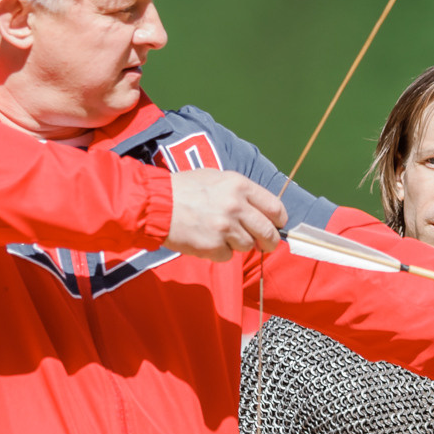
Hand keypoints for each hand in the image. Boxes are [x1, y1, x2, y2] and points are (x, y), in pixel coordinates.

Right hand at [164, 170, 287, 261]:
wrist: (155, 203)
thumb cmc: (184, 188)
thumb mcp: (216, 178)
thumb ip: (241, 193)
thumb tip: (262, 210)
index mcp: (240, 185)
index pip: (275, 208)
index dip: (278, 221)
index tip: (275, 226)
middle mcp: (235, 206)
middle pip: (268, 233)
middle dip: (268, 242)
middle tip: (263, 244)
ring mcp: (224, 228)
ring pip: (247, 246)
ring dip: (237, 244)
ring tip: (219, 233)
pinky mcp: (212, 246)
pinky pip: (227, 256)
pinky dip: (219, 252)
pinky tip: (206, 240)